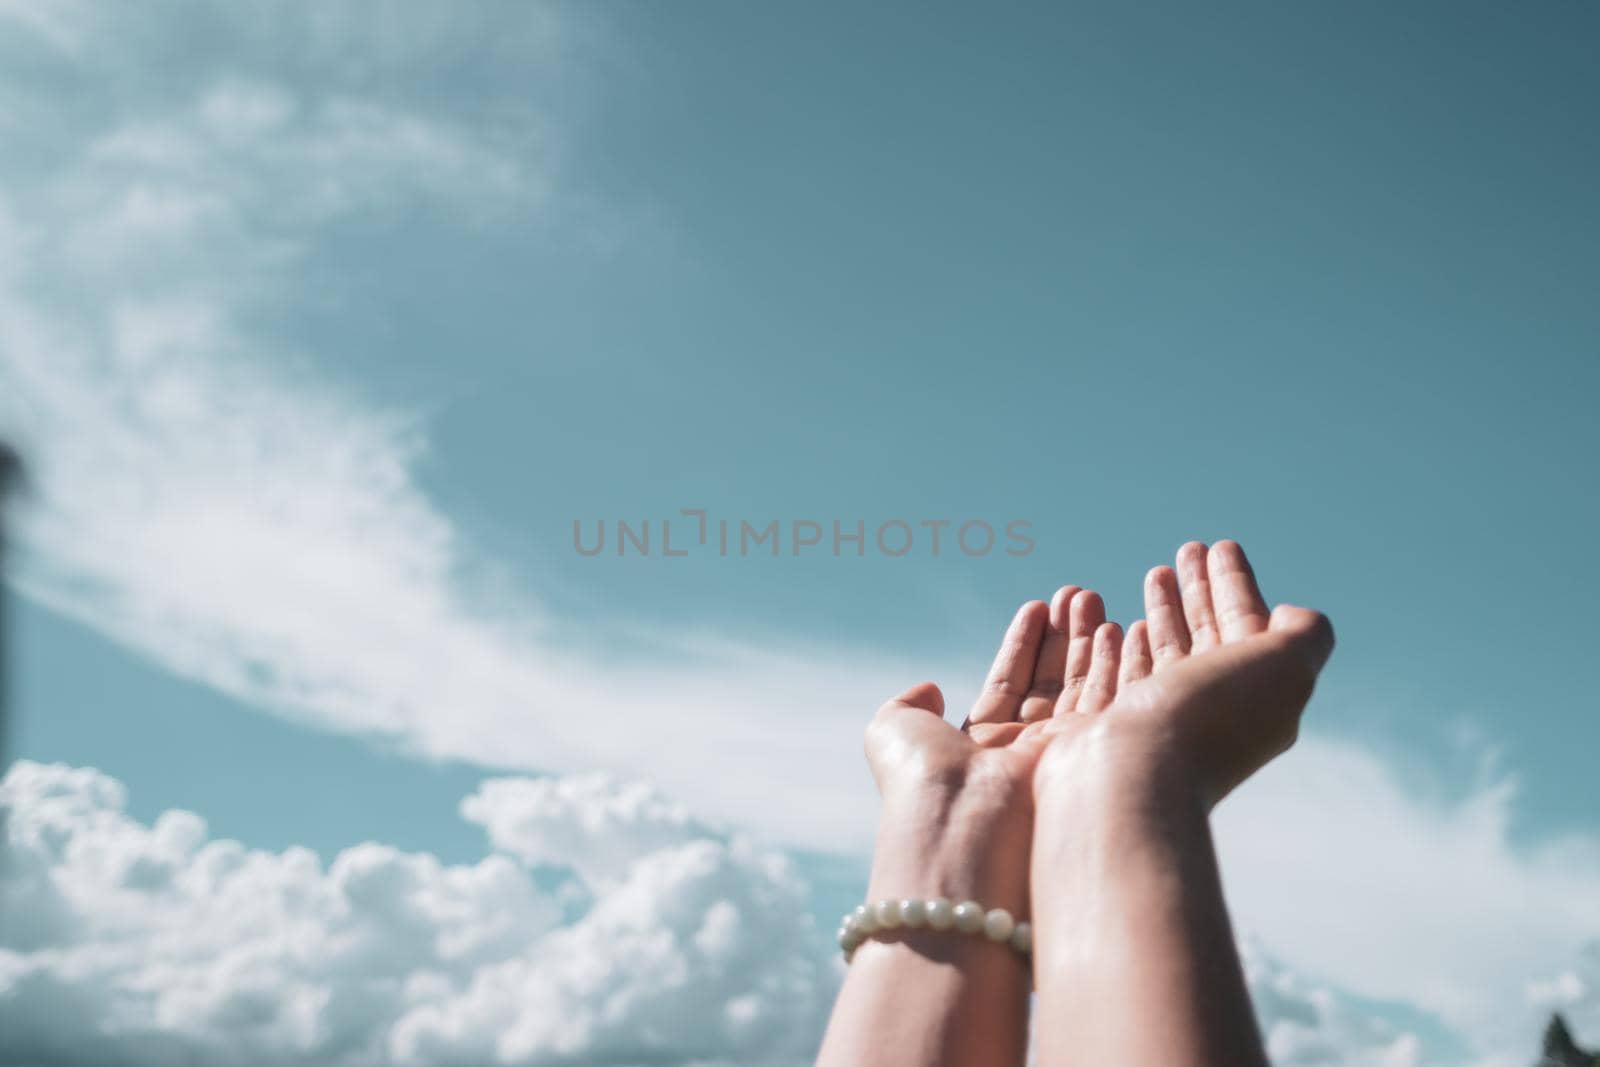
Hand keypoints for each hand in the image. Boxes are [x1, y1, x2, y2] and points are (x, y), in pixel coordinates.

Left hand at [863, 587, 1118, 915]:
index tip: (1039, 605)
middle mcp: (1023, 753)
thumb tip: (930, 687)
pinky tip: (1121, 629)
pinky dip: (1117, 666)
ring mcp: (1060, 759)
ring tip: (1094, 597)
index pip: (1009, 684)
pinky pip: (1109, 704)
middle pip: (1051, 683)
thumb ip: (910, 702)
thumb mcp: (893, 728)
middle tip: (1080, 593)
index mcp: (979, 746)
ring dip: (1091, 643)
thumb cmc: (921, 777)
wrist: (959, 821)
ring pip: (1082, 690)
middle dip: (1065, 638)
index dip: (1025, 644)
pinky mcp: (1091, 761)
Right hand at [1036, 540, 1334, 809]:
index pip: (1249, 629)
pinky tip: (1113, 625)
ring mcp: (1157, 725)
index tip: (1221, 546)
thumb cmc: (1203, 718)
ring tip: (1155, 573)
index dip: (1238, 585)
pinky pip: (1121, 678)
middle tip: (1187, 550)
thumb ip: (1305, 636)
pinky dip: (1122, 647)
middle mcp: (1208, 714)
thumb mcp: (1282, 667)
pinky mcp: (1110, 730)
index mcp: (1254, 700)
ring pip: (1166, 655)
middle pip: (1208, 639)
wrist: (1127, 779)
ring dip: (1164, 611)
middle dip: (1201, 593)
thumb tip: (1294, 618)